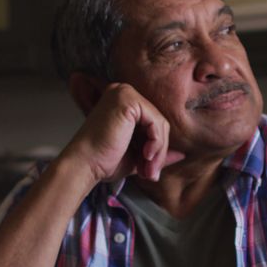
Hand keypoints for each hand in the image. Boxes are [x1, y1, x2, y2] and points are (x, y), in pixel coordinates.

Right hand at [65, 83, 184, 182]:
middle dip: (158, 152)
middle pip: (158, 122)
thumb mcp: (137, 156)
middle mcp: (123, 92)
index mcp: (123, 102)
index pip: (153, 122)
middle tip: (150, 174)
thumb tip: (181, 154)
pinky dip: (156, 144)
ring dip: (158, 152)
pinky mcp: (128, 100)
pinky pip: (156, 123)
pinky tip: (145, 157)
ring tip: (147, 170)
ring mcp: (125, 94)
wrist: (84, 165)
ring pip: (160, 124)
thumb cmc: (104, 162)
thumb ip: (157, 152)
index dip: (156, 149)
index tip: (149, 172)